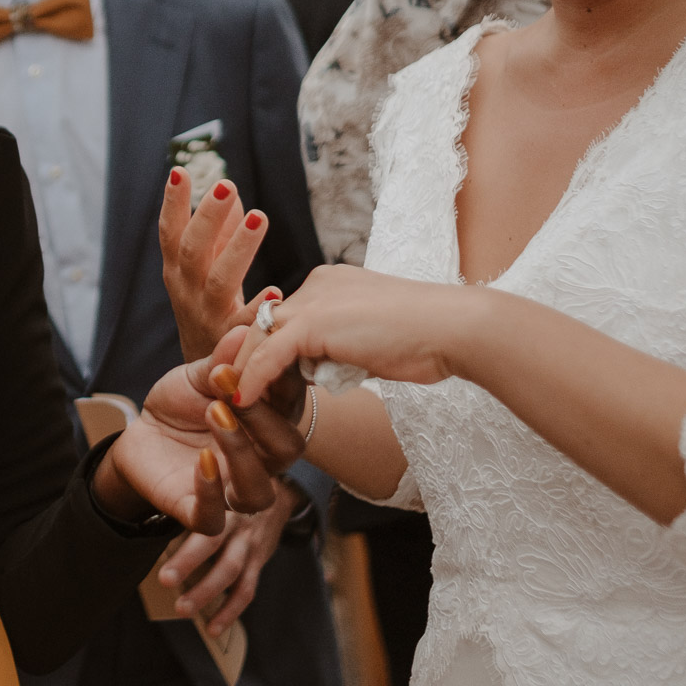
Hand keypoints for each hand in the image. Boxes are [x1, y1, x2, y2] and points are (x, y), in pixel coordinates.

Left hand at [94, 363, 286, 535]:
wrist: (140, 432)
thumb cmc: (182, 402)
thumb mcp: (200, 373)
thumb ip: (224, 356)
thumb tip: (251, 325)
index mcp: (270, 422)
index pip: (293, 403)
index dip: (284, 378)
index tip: (261, 350)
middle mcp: (260, 460)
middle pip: (287, 449)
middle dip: (262, 417)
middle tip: (228, 385)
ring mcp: (231, 488)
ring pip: (258, 492)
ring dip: (241, 453)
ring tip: (214, 415)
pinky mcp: (198, 511)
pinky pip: (213, 518)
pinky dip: (210, 490)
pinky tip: (200, 460)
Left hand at [158, 484, 296, 636]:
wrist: (276, 493)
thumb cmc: (230, 490)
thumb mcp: (216, 484)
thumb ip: (192, 498)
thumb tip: (151, 509)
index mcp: (221, 499)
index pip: (204, 510)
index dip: (189, 518)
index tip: (168, 524)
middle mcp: (237, 520)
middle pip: (213, 542)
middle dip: (189, 562)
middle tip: (165, 580)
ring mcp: (250, 543)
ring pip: (230, 571)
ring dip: (206, 593)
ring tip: (182, 610)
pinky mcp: (259, 561)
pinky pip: (246, 590)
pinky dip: (229, 611)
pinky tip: (212, 628)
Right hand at [159, 172, 270, 359]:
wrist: (207, 373)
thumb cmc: (208, 307)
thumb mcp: (206, 268)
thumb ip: (219, 233)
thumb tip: (230, 190)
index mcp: (176, 270)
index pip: (170, 232)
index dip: (173, 203)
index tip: (179, 172)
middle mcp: (186, 291)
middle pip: (192, 250)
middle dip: (208, 216)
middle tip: (226, 185)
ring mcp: (207, 316)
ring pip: (218, 281)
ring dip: (237, 248)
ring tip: (259, 217)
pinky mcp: (230, 341)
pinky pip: (244, 324)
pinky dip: (258, 307)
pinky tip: (276, 291)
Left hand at [235, 265, 485, 408]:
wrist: (454, 329)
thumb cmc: (428, 340)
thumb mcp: (374, 342)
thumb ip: (344, 349)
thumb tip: (326, 371)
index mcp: (333, 283)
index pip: (285, 316)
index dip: (269, 349)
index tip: (259, 382)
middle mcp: (318, 284)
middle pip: (265, 323)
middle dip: (246, 359)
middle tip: (233, 393)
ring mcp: (315, 300)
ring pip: (260, 337)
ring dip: (243, 370)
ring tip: (231, 402)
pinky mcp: (314, 323)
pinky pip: (269, 355)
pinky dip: (253, 379)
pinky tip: (241, 402)